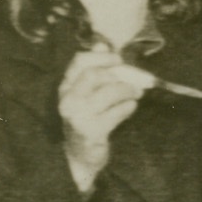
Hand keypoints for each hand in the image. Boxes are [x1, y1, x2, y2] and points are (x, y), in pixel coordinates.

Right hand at [59, 46, 143, 186]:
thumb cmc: (87, 121)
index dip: (101, 57)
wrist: (79, 156)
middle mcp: (67, 100)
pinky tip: (131, 107)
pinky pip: (115, 113)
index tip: (119, 59)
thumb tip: (102, 45)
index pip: (79, 62)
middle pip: (94, 75)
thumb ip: (94, 71)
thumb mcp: (86, 95)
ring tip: (136, 94)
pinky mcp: (91, 131)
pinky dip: (127, 108)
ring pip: (107, 92)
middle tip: (134, 81)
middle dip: (118, 75)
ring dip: (127, 90)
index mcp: (65, 87)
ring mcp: (77, 116)